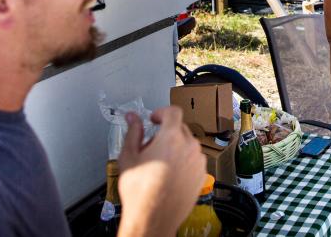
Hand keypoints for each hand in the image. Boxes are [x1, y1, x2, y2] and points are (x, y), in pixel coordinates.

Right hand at [117, 107, 205, 236]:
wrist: (153, 219)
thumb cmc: (141, 192)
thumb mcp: (129, 157)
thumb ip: (133, 132)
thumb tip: (133, 118)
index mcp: (171, 138)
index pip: (173, 112)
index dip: (161, 112)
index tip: (154, 119)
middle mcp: (189, 147)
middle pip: (180, 128)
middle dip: (166, 132)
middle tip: (151, 145)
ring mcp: (198, 161)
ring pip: (188, 144)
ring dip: (176, 147)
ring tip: (160, 163)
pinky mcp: (202, 174)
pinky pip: (194, 159)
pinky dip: (184, 160)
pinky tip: (170, 173)